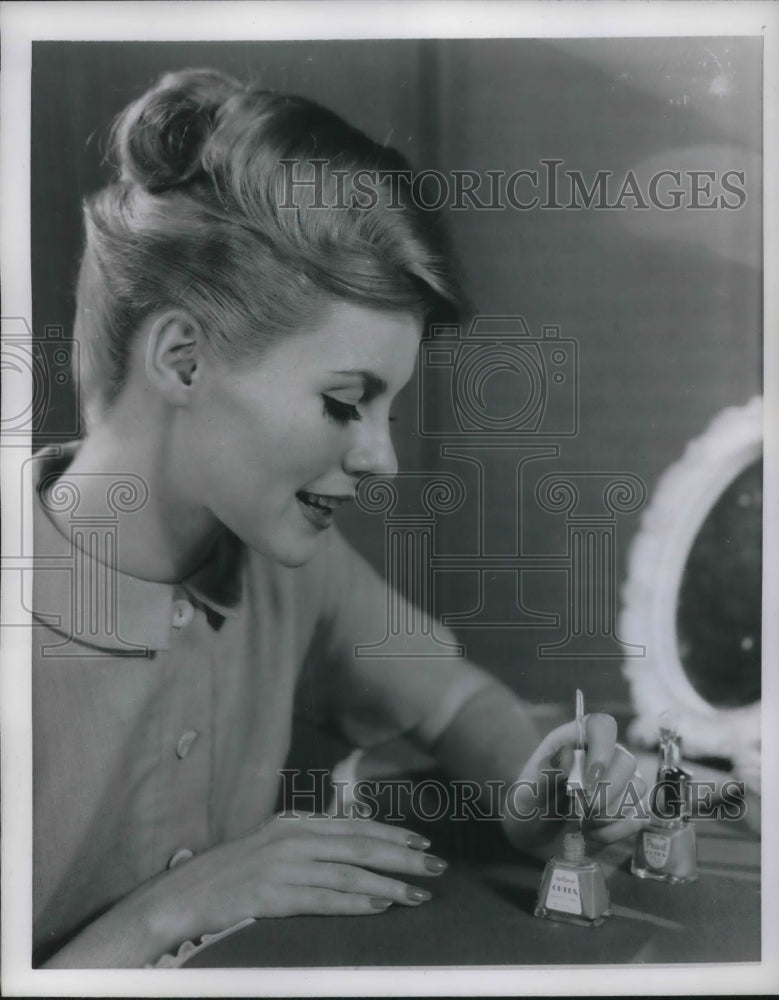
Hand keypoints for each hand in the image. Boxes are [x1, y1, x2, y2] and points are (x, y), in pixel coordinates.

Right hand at [151, 814, 444, 943]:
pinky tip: (379, 906)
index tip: (423, 842)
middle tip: (435, 867)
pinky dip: (355, 902)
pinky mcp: (271, 894)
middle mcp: (292, 838)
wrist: (185, 893)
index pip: (354, 825)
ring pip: (347, 873)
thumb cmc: (233, 870)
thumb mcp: (274, 840)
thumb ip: (311, 834)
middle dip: (402, 857)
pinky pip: (322, 899)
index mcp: (295, 822)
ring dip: (388, 884)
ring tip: (416, 894)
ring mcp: (282, 865)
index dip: (392, 833)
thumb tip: (350, 826)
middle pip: (359, 846)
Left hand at [502, 713, 648, 849]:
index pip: (602, 726)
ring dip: (610, 813)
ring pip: (637, 788)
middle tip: (582, 811)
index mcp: (574, 741)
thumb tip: (569, 757)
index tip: (590, 779)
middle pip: (626, 761)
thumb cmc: (528, 805)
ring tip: (583, 823)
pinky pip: (640, 816)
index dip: (602, 749)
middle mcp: (603, 755)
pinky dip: (617, 831)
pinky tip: (594, 834)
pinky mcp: (629, 808)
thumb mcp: (525, 792)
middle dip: (606, 792)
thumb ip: (543, 773)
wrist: (533, 835)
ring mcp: (620, 782)